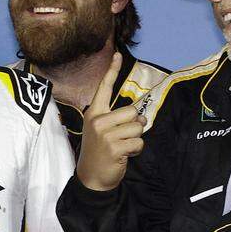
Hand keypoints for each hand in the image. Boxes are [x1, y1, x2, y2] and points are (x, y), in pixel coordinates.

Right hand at [75, 52, 145, 191]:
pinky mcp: (114, 147)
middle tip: (124, 136)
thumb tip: (140, 116)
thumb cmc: (99, 151)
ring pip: (137, 128)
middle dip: (135, 125)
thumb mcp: (100, 130)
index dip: (112, 70)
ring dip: (135, 139)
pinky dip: (136, 150)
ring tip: (122, 146)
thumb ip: (115, 119)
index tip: (117, 54)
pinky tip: (124, 155)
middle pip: (132, 111)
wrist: (91, 177)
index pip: (104, 87)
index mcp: (94, 113)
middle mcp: (98, 120)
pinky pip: (138, 143)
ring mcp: (105, 134)